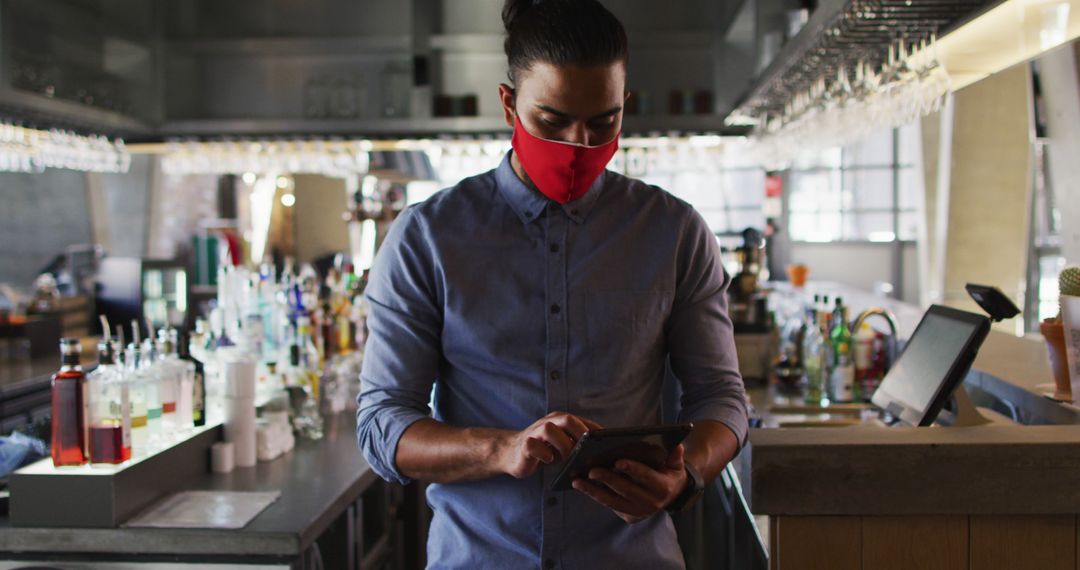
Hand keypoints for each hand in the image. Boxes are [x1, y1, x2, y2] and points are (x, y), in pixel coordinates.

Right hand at [496, 412, 602, 478]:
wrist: (512, 454)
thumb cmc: (543, 451)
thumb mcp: (562, 446)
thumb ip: (576, 445)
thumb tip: (600, 454)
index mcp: (559, 421)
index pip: (581, 421)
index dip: (594, 430)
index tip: (606, 442)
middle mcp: (548, 422)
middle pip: (567, 419)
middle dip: (580, 433)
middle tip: (586, 450)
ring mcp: (535, 432)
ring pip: (550, 429)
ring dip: (562, 444)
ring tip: (568, 458)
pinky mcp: (525, 445)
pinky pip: (534, 446)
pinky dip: (544, 454)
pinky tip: (548, 461)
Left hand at [572, 444, 687, 523]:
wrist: (671, 495)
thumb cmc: (668, 473)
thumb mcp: (675, 464)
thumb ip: (675, 456)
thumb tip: (677, 447)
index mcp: (663, 488)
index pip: (646, 477)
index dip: (633, 469)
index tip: (618, 462)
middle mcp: (652, 503)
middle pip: (626, 490)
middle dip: (608, 479)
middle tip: (592, 470)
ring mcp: (640, 512)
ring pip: (614, 501)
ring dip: (594, 491)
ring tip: (578, 481)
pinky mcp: (630, 516)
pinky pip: (610, 505)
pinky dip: (596, 496)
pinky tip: (583, 486)